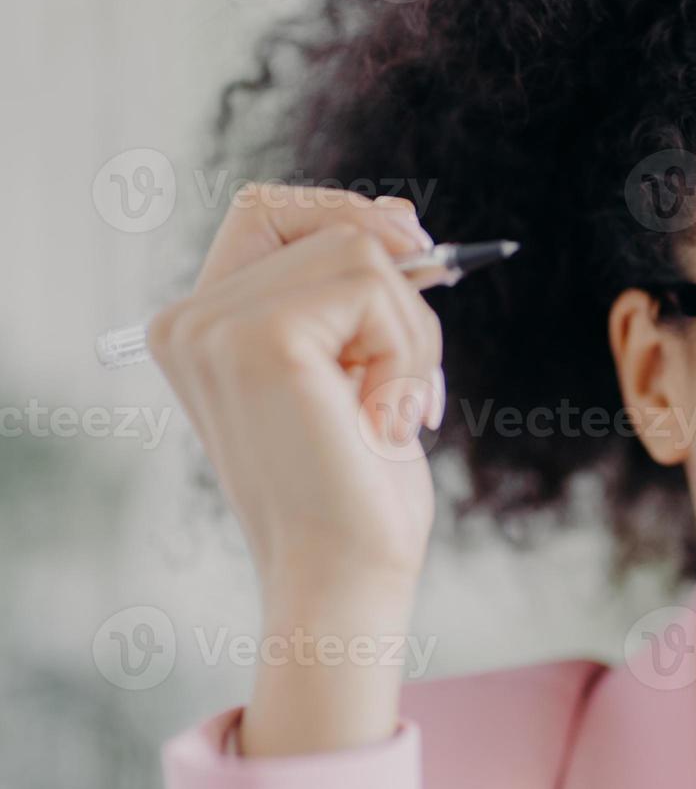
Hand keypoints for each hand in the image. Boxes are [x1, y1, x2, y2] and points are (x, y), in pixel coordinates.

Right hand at [150, 183, 446, 753]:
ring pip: (362, 251)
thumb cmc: (358, 489)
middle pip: (324, 221)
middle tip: (405, 374)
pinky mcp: (263, 339)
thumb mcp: (362, 367)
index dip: (346, 217)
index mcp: (201, 327)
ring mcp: (217, 326)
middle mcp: (190, 320)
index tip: (413, 257)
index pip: (269, 210)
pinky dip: (407, 351)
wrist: (345, 578)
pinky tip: (381, 418)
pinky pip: (376, 287)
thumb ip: (361, 290)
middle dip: (397, 292)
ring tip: (386, 411)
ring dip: (410, 335)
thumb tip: (400, 214)